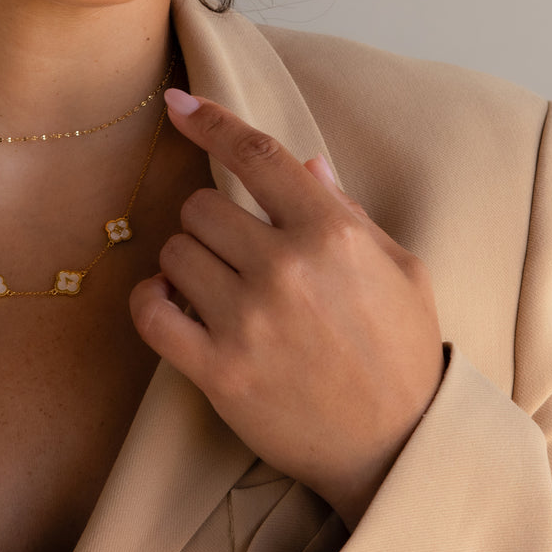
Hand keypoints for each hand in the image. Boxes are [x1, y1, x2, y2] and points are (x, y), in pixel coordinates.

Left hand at [130, 89, 443, 527]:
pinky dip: (152, 299)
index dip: (211, 121)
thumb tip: (305, 163)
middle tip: (236, 251)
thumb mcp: (400, 270)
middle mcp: (285, 269)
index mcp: (331, 235)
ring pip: (174, 250)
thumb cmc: (402, 352)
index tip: (178, 103)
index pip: (256, 154)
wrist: (397, 448)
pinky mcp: (218, 369)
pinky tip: (175, 303)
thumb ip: (345, 211)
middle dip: (210, 221)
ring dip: (187, 262)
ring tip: (218, 287)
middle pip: (200, 205)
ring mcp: (248, 320)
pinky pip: (150, 310)